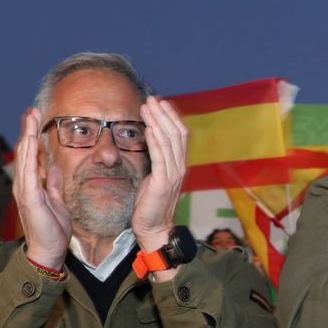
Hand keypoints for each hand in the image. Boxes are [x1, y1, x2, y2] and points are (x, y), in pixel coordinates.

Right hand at [13, 108, 71, 268]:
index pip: (31, 155)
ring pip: (25, 157)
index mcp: (31, 185)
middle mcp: (24, 185)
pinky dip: (30, 155)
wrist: (50, 251)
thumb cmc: (53, 230)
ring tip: (30, 117)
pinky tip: (31, 140)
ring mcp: (25, 191)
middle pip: (25, 151)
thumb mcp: (57, 201)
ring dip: (28, 135)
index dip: (33, 135)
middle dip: (28, 129)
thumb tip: (54, 168)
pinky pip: (29, 173)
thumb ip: (53, 184)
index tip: (37, 118)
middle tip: (32, 110)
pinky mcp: (30, 199)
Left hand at [131, 96, 188, 254]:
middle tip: (152, 99)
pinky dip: (156, 141)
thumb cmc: (150, 204)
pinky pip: (161, 157)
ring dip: (158, 122)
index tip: (160, 103)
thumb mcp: (153, 177)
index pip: (180, 135)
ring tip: (148, 107)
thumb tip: (149, 141)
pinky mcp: (163, 182)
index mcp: (178, 165)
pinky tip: (150, 128)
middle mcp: (180, 167)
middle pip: (177, 134)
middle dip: (164, 114)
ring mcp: (173, 175)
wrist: (153, 228)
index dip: (171, 117)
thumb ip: (155, 160)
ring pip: (169, 141)